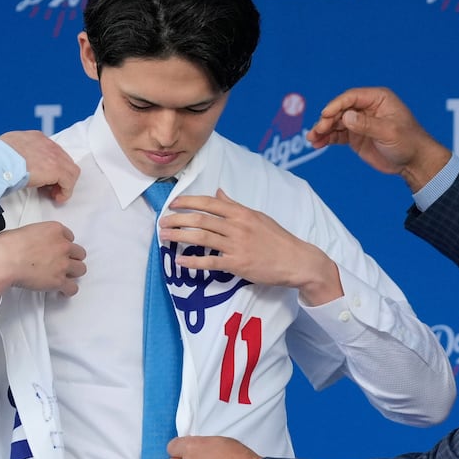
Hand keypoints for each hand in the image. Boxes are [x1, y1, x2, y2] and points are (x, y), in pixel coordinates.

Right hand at [0, 131, 80, 203]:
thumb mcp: (9, 149)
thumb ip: (19, 153)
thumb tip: (19, 164)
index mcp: (36, 137)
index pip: (52, 152)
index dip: (52, 167)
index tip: (46, 179)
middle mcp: (47, 144)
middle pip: (64, 160)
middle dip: (60, 175)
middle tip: (52, 188)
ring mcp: (54, 155)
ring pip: (71, 170)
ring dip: (64, 184)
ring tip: (55, 194)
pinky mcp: (56, 168)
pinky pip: (69, 181)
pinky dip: (66, 191)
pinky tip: (57, 197)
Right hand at [0, 222, 86, 313]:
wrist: (4, 261)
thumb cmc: (7, 245)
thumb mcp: (26, 230)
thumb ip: (38, 236)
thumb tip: (34, 244)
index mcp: (55, 229)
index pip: (70, 236)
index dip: (63, 244)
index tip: (57, 250)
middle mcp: (63, 245)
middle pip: (79, 253)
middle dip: (71, 258)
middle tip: (61, 263)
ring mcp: (63, 264)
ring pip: (81, 269)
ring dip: (72, 273)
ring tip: (62, 277)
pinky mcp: (59, 281)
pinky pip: (73, 288)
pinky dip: (67, 290)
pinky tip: (61, 290)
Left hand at [159, 190, 342, 305]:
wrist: (296, 260)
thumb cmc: (277, 239)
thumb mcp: (258, 217)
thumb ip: (235, 206)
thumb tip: (219, 193)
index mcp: (241, 213)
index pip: (209, 203)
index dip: (188, 202)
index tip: (173, 204)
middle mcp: (237, 227)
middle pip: (201, 220)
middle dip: (178, 219)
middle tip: (162, 221)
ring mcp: (237, 246)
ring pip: (202, 238)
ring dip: (179, 236)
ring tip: (164, 236)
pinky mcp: (238, 265)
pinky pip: (210, 262)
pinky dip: (193, 261)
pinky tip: (179, 261)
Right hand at [305, 87, 452, 189]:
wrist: (413, 162)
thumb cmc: (408, 142)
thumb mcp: (389, 132)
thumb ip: (367, 124)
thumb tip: (346, 117)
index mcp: (378, 99)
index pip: (352, 97)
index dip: (337, 105)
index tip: (325, 115)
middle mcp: (366, 108)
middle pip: (340, 109)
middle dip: (327, 119)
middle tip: (318, 130)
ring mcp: (359, 122)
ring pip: (336, 122)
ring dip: (323, 129)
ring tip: (312, 138)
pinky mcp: (355, 136)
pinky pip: (337, 135)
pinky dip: (327, 139)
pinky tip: (317, 144)